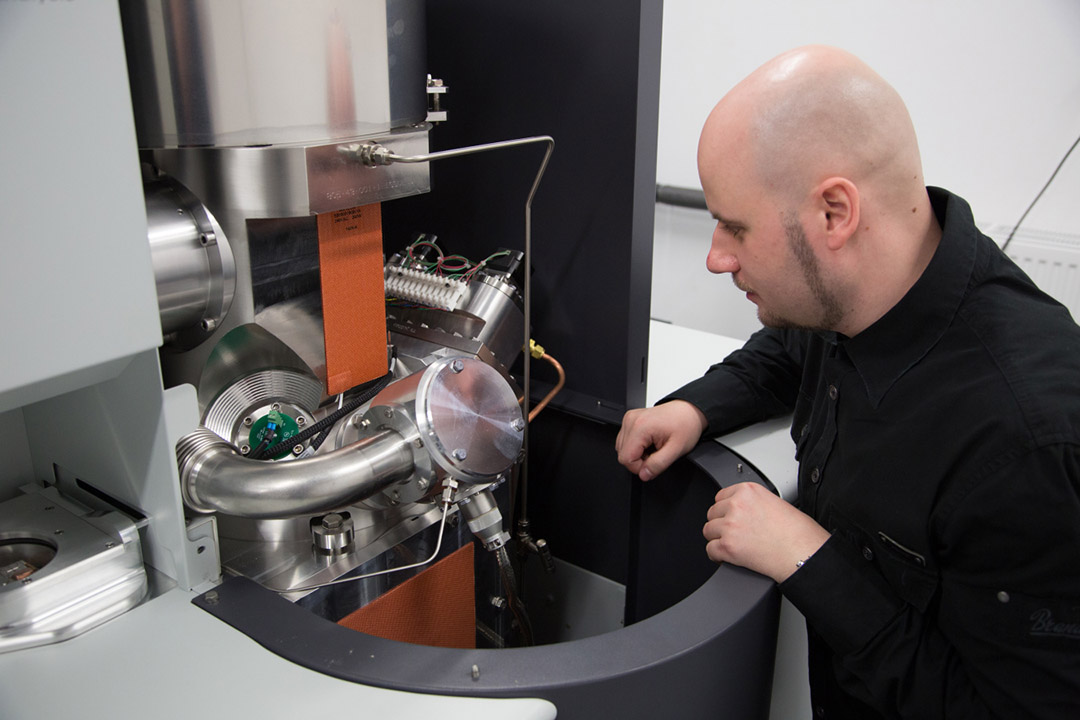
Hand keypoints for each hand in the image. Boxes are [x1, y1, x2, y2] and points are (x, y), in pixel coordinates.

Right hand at [616, 400, 707, 480]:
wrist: (689, 411)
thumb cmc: (686, 425)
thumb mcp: (676, 450)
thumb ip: (658, 465)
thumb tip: (644, 474)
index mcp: (640, 427)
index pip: (626, 459)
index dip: (639, 467)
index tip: (654, 462)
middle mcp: (631, 420)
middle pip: (623, 454)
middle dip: (639, 460)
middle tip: (656, 453)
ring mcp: (629, 419)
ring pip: (622, 448)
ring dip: (638, 453)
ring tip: (654, 446)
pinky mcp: (630, 419)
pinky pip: (625, 440)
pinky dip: (636, 446)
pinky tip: (649, 442)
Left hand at [703, 481, 830, 581]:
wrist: (803, 552)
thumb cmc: (798, 532)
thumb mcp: (775, 502)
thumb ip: (754, 502)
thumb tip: (744, 511)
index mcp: (748, 491)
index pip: (721, 497)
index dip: (725, 509)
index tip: (728, 516)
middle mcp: (737, 505)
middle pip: (712, 513)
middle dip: (720, 524)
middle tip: (733, 533)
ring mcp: (730, 526)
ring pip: (708, 531)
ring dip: (717, 538)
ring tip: (731, 544)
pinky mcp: (728, 546)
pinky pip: (710, 550)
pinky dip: (716, 555)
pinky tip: (726, 557)